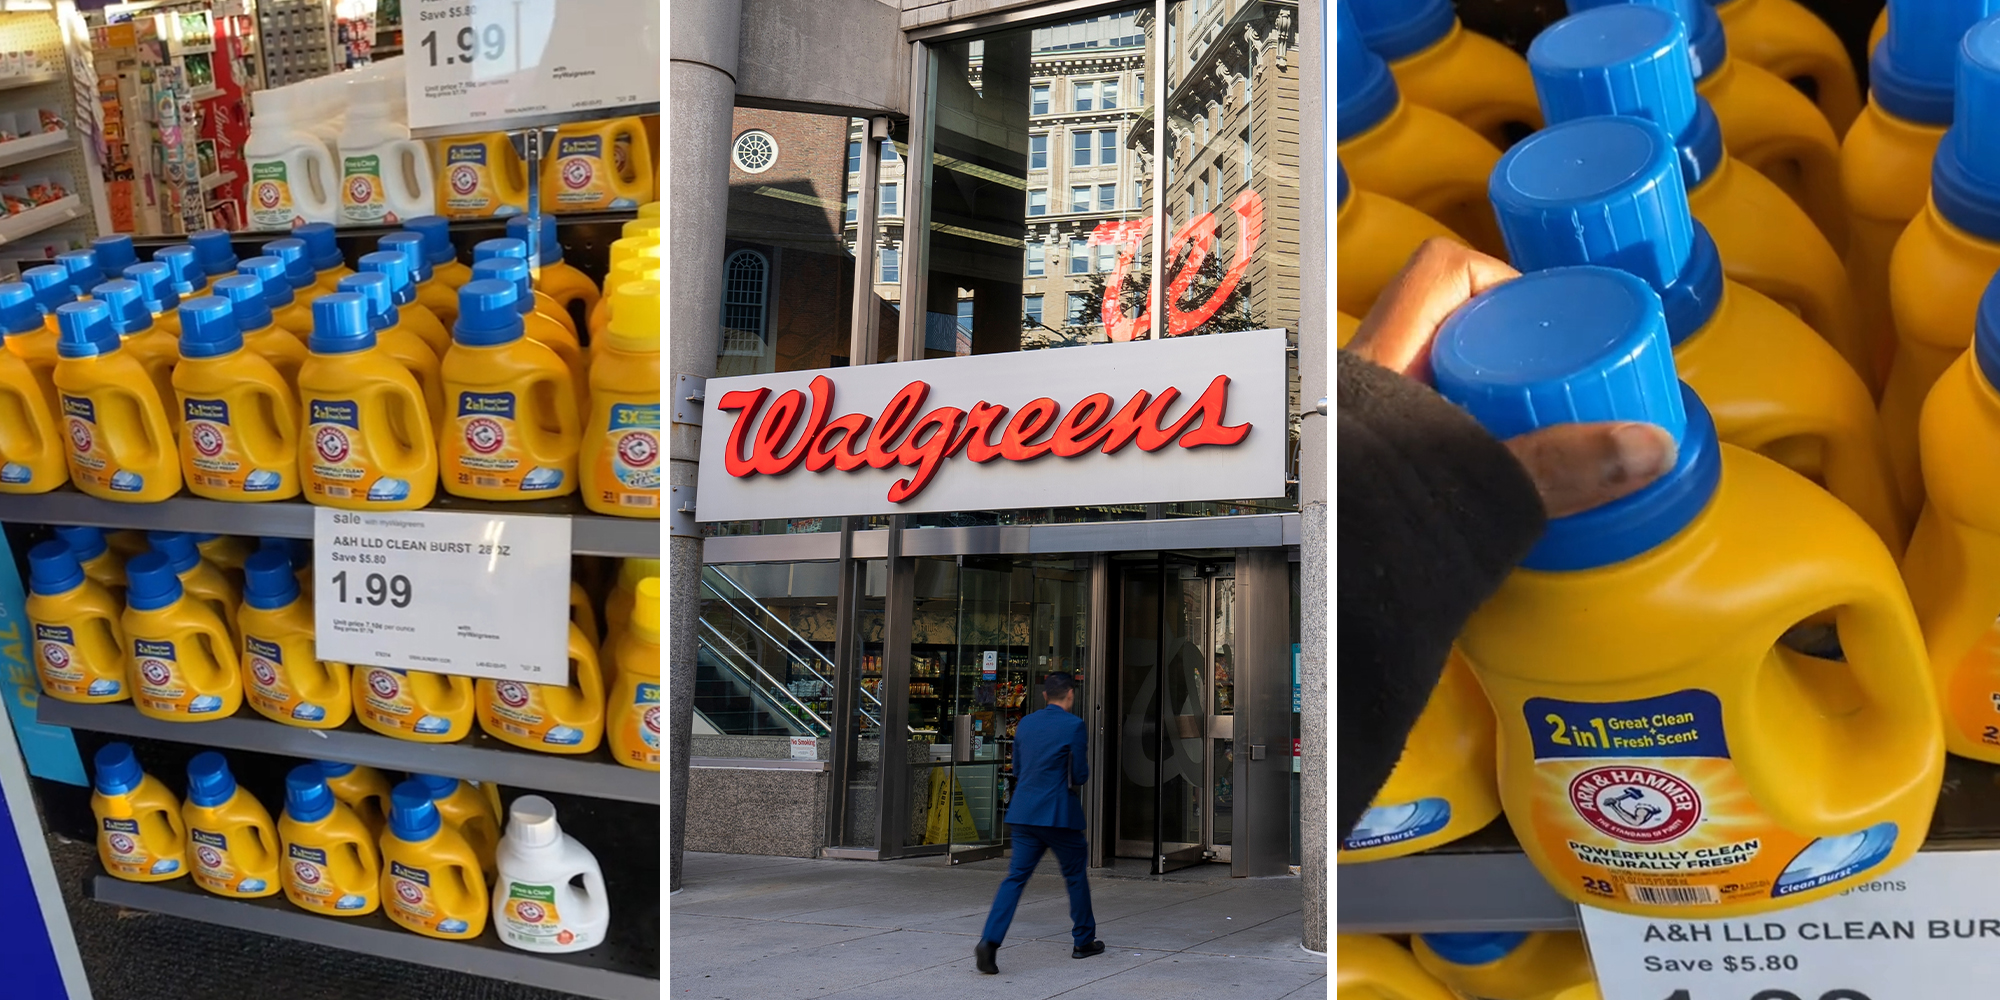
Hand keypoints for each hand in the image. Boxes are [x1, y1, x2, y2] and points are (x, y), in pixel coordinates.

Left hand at [1346, 239, 1678, 518]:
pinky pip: (1416, 429)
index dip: (1504, 282)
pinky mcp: (1358, 471)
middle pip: (1443, 325)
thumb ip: (1558, 469)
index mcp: (1376, 366)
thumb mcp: (1475, 490)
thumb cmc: (1357, 544)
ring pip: (1430, 381)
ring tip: (1537, 429)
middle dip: (1507, 349)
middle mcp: (1356, 387)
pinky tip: (1494, 474)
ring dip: (1485, 400)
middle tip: (1557, 381)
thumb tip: (1646, 447)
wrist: (1308, 615)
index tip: (1551, 323)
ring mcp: (1354, 428)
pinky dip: (1461, 440)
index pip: (1444, 273)